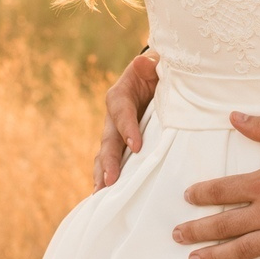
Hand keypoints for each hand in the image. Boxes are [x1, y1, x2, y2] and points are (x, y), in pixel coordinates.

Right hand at [96, 50, 160, 188]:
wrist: (157, 75)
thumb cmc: (159, 69)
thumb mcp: (155, 63)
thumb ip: (149, 65)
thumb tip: (143, 62)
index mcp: (120, 94)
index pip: (121, 112)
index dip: (127, 129)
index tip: (136, 146)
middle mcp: (114, 116)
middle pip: (108, 139)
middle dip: (109, 161)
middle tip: (110, 181)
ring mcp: (116, 131)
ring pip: (105, 154)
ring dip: (103, 174)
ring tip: (101, 194)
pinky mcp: (123, 143)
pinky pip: (114, 160)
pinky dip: (108, 177)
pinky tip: (105, 197)